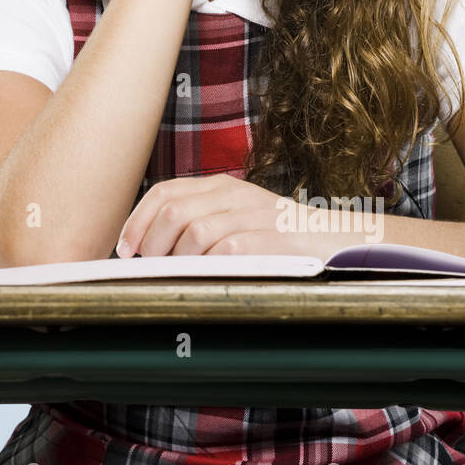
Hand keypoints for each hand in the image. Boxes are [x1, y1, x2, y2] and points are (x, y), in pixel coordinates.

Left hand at [114, 175, 363, 262]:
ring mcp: (253, 215)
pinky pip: (226, 250)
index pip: (165, 192)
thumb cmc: (280, 237)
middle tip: (152, 268)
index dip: (137, 221)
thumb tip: (151, 250)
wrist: (338, 240)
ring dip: (179, 259)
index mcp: (221, 186)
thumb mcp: (237, 218)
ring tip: (180, 276)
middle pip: (173, 212)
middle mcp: (235, 195)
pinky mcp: (271, 239)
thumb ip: (199, 223)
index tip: (126, 249)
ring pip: (194, 232)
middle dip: (153, 245)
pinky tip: (207, 278)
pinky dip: (208, 267)